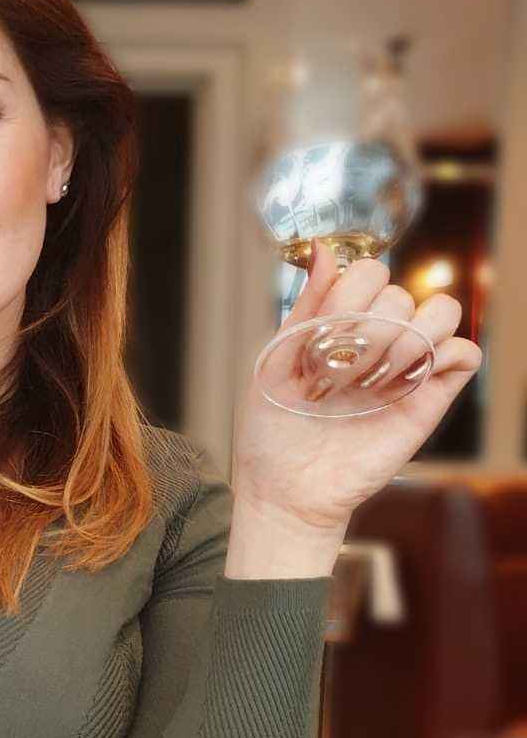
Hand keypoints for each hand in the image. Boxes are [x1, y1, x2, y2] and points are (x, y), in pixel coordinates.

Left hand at [230, 241, 483, 534]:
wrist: (287, 489)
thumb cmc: (272, 429)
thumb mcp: (275, 361)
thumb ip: (304, 308)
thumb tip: (322, 248)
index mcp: (339, 322)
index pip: (369, 272)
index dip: (350, 293)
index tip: (322, 336)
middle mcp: (376, 338)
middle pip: (400, 293)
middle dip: (369, 328)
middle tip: (341, 374)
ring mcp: (406, 366)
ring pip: (441, 311)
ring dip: (409, 338)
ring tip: (376, 380)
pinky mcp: (430, 399)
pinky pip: (465, 355)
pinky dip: (449, 355)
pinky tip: (408, 382)